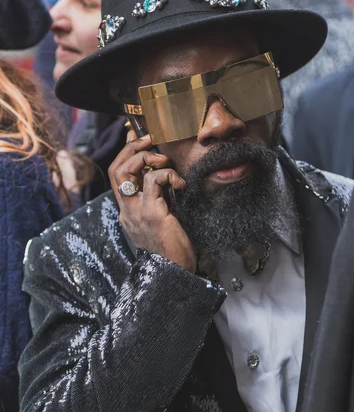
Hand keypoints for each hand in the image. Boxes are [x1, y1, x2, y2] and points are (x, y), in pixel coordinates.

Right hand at [109, 131, 195, 272]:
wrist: (174, 273)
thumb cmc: (172, 248)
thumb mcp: (161, 217)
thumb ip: (157, 198)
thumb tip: (162, 175)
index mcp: (127, 211)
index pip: (117, 176)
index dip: (125, 153)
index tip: (138, 137)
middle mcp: (126, 209)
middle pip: (115, 169)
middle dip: (131, 148)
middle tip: (149, 139)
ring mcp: (135, 211)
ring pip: (125, 170)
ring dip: (145, 157)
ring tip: (163, 160)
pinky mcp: (151, 212)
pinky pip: (154, 180)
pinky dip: (168, 174)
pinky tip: (180, 183)